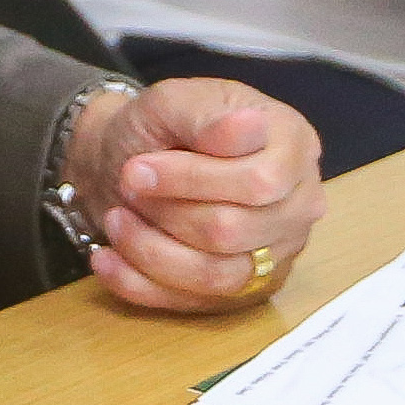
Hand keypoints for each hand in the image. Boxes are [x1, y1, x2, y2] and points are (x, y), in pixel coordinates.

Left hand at [63, 78, 324, 313]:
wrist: (134, 161)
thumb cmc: (162, 128)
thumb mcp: (174, 101)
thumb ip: (207, 116)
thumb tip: (249, 126)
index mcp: (293, 144)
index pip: (260, 182)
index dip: (192, 180)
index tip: (137, 168)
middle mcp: (298, 204)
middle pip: (234, 231)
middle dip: (167, 212)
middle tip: (126, 188)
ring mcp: (276, 254)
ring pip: (216, 274)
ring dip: (151, 250)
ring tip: (114, 220)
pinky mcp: (244, 292)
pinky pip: (193, 303)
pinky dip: (140, 283)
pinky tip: (106, 259)